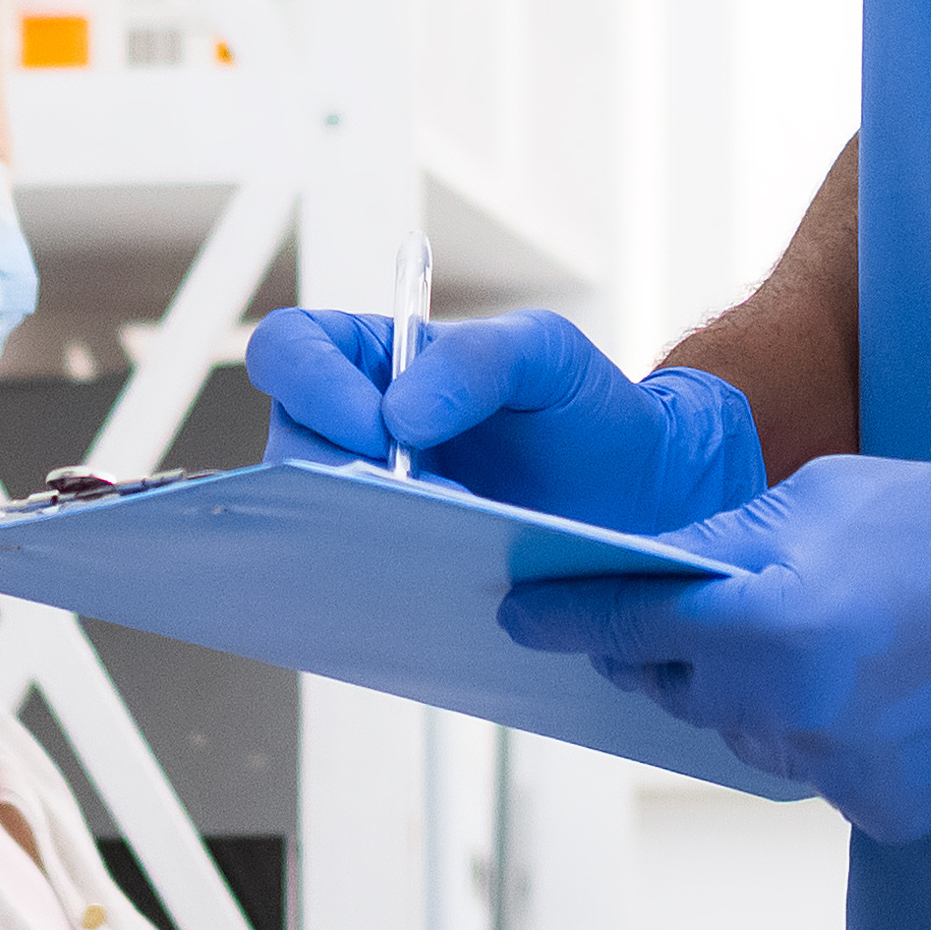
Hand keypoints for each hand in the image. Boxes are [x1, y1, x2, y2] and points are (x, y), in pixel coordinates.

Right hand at [246, 305, 765, 531]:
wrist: (643, 497)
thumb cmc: (589, 410)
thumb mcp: (548, 355)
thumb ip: (477, 359)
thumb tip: (399, 413)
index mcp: (376, 359)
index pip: (291, 349)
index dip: (310, 383)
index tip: (378, 424)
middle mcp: (357, 430)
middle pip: (288, 449)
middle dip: (344, 475)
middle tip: (428, 493)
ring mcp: (374, 504)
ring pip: (311, 522)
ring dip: (370, 531)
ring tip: (451, 534)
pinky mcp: (396, 564)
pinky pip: (354, 579)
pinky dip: (387, 580)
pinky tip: (444, 578)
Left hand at [497, 405, 930, 842]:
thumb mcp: (817, 500)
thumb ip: (720, 547)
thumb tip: (648, 576)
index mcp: (762, 625)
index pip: (624, 628)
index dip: (566, 617)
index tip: (522, 617)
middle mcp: (787, 712)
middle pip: (676, 690)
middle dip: (678, 651)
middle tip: (725, 608)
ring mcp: (839, 771)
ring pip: (745, 735)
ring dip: (758, 693)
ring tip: (836, 636)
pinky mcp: (887, 811)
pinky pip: (817, 770)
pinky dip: (829, 732)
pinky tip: (885, 685)